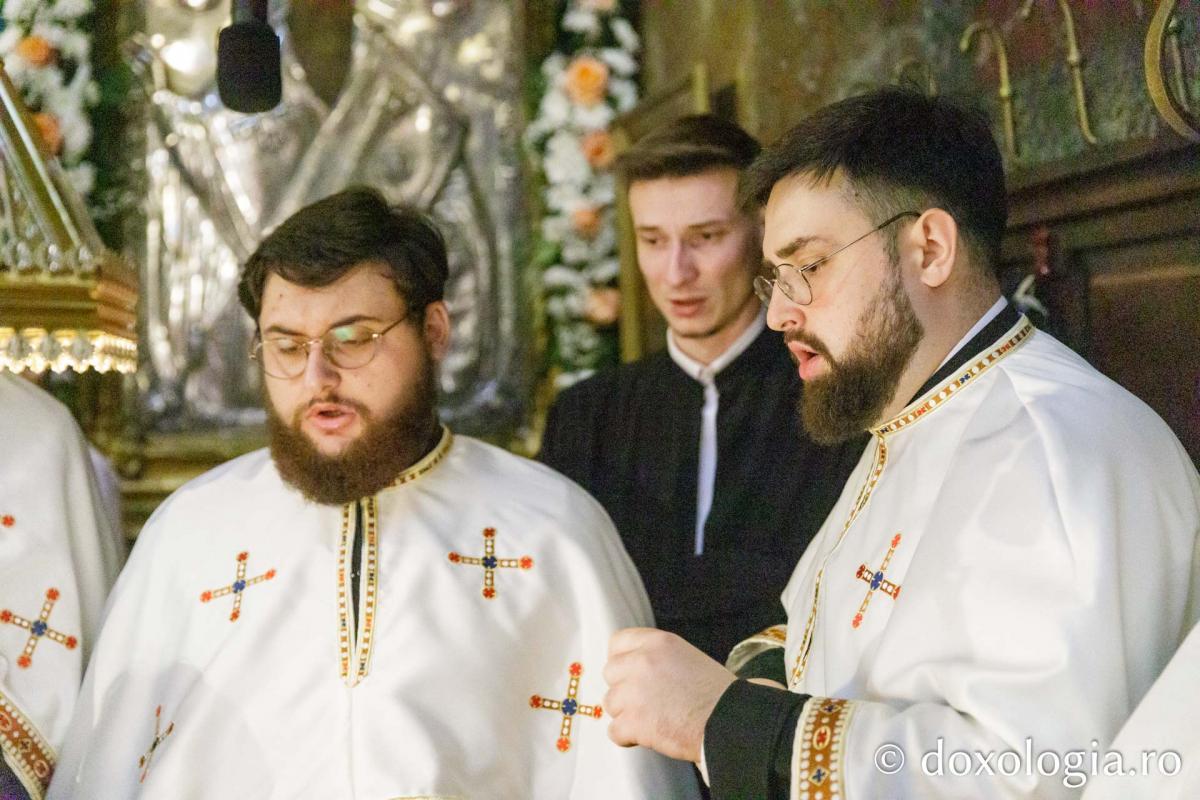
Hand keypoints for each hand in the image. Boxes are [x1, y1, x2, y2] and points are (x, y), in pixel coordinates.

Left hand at [603, 627, 735, 762]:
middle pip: (610, 673)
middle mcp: (642, 661)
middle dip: (623, 688)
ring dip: (627, 714)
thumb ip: (655, 657)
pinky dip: (628, 737)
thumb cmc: (714, 694)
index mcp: (657, 642)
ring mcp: (635, 691)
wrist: (730, 721)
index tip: (628, 674)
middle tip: (645, 701)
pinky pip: (614, 731)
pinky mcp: (633, 721)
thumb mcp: (686, 657)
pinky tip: (649, 736)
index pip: (617, 642)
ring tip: (653, 719)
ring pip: (611, 703)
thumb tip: (630, 668)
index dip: (621, 660)